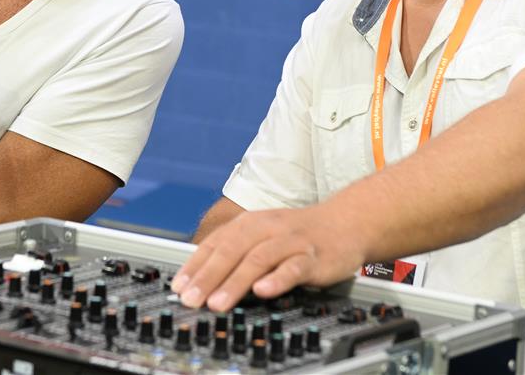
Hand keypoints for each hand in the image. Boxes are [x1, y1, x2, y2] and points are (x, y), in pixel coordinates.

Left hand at [170, 204, 368, 310]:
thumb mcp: (262, 236)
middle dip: (208, 276)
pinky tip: (263, 291)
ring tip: (218, 303)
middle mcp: (268, 229)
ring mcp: (291, 242)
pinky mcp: (314, 257)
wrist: (345, 222)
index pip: (216, 243)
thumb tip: (200, 278)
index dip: (195, 265)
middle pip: (232, 250)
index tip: (178, 287)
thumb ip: (235, 253)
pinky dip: (278, 279)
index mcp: (250, 224)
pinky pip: (294, 268)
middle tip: (191, 299)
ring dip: (235, 281)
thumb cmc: (297, 235)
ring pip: (259, 259)